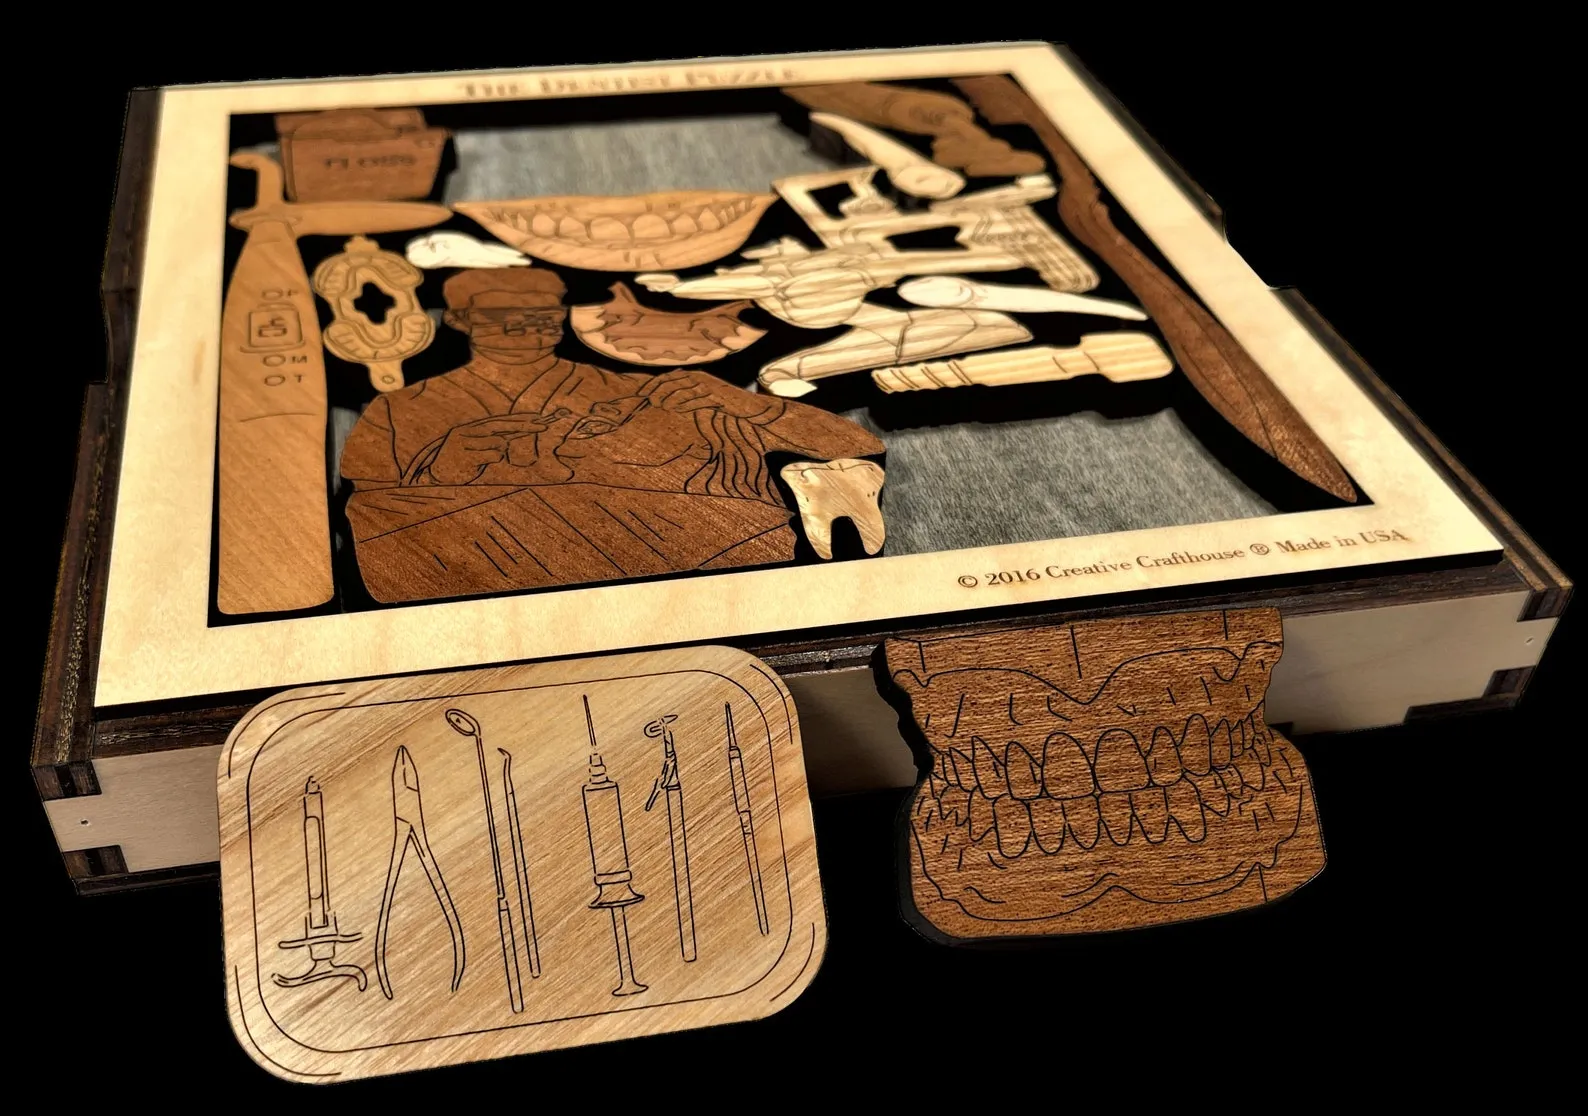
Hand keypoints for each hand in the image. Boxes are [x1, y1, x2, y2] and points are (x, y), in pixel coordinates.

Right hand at [428, 410, 571, 483]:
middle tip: (543, 426)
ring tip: (482, 459)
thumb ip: (492, 439)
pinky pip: (493, 456)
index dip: (518, 418)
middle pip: (501, 426)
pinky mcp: (466, 457)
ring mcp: (465, 444)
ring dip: (498, 453)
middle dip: (524, 426)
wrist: (436, 475)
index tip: (537, 417)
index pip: (499, 420)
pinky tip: (477, 465)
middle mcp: (467, 432)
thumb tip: (514, 435)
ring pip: (499, 443)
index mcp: (470, 428)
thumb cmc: (459, 462)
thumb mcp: (475, 447)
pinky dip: (492, 460)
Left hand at [636, 370, 780, 422]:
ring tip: (661, 404)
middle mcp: (701, 378)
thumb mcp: (705, 398)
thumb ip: (688, 397)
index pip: (669, 377)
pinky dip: (686, 403)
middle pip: (674, 380)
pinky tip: (677, 409)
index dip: (654, 383)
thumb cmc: (726, 404)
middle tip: (649, 400)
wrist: (751, 407)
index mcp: (695, 377)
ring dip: (670, 396)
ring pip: (685, 389)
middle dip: (659, 389)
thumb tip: (668, 402)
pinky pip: (699, 399)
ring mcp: (710, 387)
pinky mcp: (718, 398)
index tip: (642, 393)